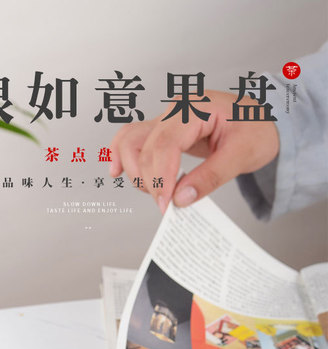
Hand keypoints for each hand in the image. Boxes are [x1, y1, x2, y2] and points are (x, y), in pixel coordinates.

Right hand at [109, 90, 279, 212]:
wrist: (263, 121)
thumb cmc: (257, 129)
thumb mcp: (242, 155)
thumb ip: (210, 177)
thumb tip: (181, 198)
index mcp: (195, 108)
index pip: (165, 145)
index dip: (161, 178)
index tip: (166, 205)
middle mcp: (175, 110)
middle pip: (143, 147)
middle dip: (150, 181)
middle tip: (166, 207)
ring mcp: (166, 119)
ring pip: (131, 142)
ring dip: (135, 172)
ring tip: (155, 194)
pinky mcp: (163, 132)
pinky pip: (133, 140)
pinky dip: (123, 156)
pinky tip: (117, 171)